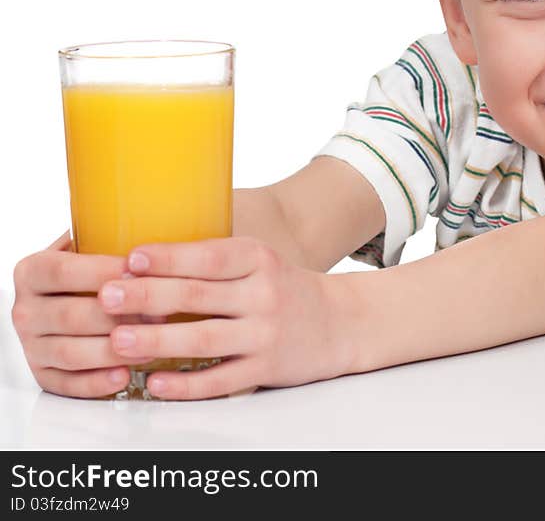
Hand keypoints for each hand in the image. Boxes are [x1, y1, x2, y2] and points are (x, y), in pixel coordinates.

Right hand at [12, 231, 157, 397]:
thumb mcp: (94, 242)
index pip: (63, 271)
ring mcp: (32, 344)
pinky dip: (96, 383)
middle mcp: (25, 308)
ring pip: (71, 353)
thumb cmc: (98, 267)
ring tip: (152, 344)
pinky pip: (67, 384)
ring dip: (115, 350)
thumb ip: (108, 234)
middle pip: (71, 316)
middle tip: (160, 313)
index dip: (103, 273)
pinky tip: (124, 375)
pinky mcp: (44, 373)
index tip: (141, 273)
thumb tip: (153, 220)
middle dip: (119, 316)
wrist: (78, 295)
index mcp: (33, 271)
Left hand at [97, 236, 355, 399]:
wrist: (341, 322)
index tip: (131, 258)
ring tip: (119, 340)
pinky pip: (220, 380)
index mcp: (259, 260)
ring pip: (204, 339)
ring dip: (158, 340)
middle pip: (199, 295)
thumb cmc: (284, 289)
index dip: (169, 257)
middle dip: (148, 296)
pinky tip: (156, 382)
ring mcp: (266, 334)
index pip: (210, 257)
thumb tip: (141, 264)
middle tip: (106, 296)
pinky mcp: (267, 369)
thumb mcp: (258, 262)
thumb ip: (213, 261)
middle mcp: (264, 294)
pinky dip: (186, 384)